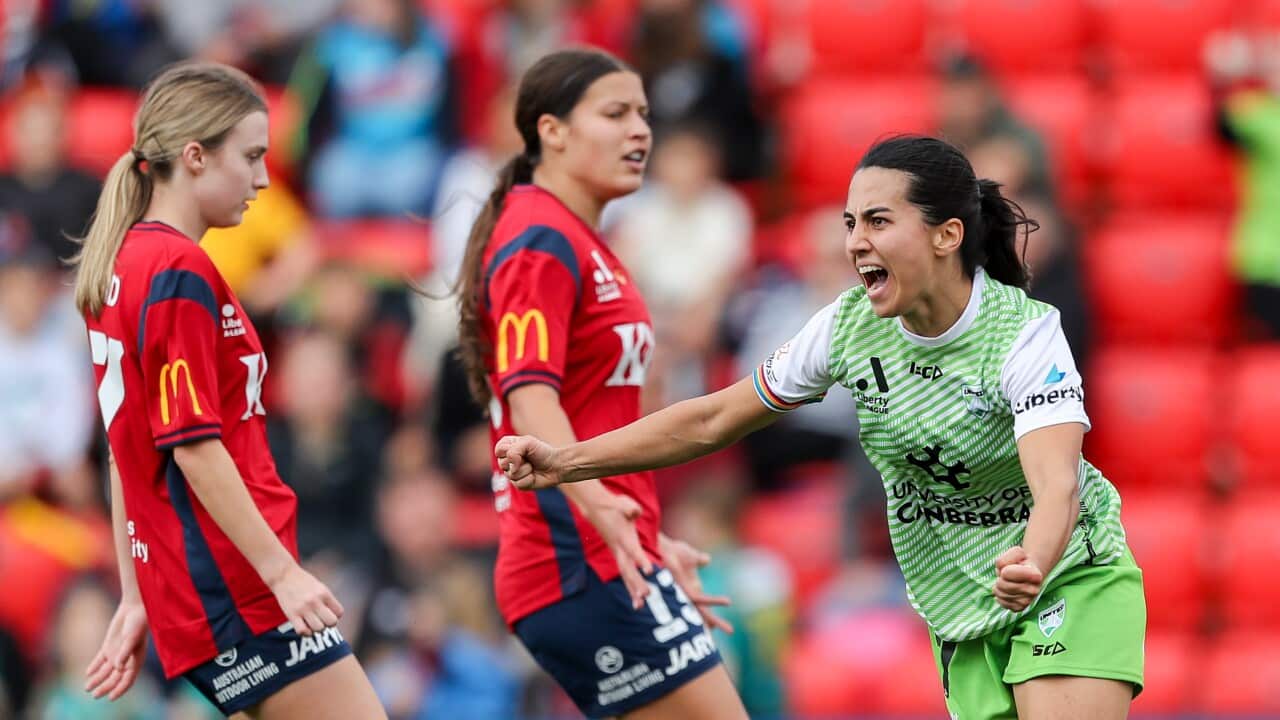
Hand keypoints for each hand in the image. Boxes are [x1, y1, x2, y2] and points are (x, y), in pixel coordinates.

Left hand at [85, 601, 147, 700]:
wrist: (134, 608)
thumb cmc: (137, 622)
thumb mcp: (132, 637)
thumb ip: (125, 653)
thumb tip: (118, 668)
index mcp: (136, 660)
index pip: (128, 679)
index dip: (120, 689)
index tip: (111, 698)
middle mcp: (126, 659)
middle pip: (115, 678)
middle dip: (105, 687)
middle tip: (94, 695)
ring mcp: (117, 653)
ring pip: (106, 671)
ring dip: (97, 679)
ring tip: (87, 688)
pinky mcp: (109, 646)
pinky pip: (100, 660)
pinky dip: (94, 667)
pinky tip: (87, 673)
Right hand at [267, 562, 343, 634]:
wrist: (284, 575)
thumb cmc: (303, 582)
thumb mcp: (320, 586)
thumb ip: (327, 599)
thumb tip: (334, 615)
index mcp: (324, 593)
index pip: (339, 612)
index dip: (336, 615)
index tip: (329, 613)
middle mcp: (315, 601)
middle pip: (332, 622)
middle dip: (328, 624)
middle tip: (322, 620)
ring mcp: (303, 608)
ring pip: (318, 629)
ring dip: (317, 629)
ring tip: (313, 623)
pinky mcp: (291, 614)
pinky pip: (302, 631)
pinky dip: (305, 633)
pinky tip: (305, 627)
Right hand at [496, 435, 563, 489]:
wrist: (556, 465)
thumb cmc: (542, 451)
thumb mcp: (527, 442)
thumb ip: (513, 450)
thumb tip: (511, 467)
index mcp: (508, 447)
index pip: (498, 450)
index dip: (508, 451)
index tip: (521, 449)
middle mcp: (508, 461)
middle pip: (502, 463)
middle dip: (519, 461)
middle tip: (529, 459)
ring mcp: (512, 473)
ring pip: (510, 475)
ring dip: (525, 470)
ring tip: (532, 467)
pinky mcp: (518, 484)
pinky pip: (518, 484)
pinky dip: (529, 479)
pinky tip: (534, 476)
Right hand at [584, 493, 653, 609]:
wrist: (597, 509)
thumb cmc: (614, 506)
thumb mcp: (624, 503)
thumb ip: (630, 508)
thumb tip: (634, 512)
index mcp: (623, 537)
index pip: (633, 550)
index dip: (641, 560)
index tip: (650, 571)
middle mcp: (619, 548)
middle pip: (628, 569)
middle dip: (637, 582)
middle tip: (648, 595)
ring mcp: (617, 554)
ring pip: (625, 576)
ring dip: (633, 590)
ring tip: (640, 606)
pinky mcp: (618, 557)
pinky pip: (625, 575)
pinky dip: (630, 588)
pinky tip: (637, 602)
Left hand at [659, 534, 733, 633]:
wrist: (661, 547)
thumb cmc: (672, 551)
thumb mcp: (689, 556)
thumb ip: (698, 559)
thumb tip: (706, 560)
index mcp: (691, 590)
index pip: (703, 607)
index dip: (708, 618)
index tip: (715, 627)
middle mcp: (688, 595)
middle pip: (702, 614)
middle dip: (712, 624)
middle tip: (726, 634)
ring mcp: (686, 594)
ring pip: (701, 612)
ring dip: (714, 620)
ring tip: (727, 629)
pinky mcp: (684, 588)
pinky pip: (701, 598)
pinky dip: (713, 601)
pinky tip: (727, 602)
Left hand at [993, 546, 1043, 611]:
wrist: (1030, 573)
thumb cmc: (1020, 562)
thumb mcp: (1015, 553)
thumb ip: (1005, 559)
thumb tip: (1002, 574)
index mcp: (1035, 576)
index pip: (1006, 573)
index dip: (1004, 567)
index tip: (1012, 566)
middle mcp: (1034, 591)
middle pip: (1001, 584)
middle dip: (1001, 577)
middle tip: (1009, 575)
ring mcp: (1027, 602)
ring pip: (999, 594)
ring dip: (999, 586)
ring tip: (1009, 582)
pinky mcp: (1019, 608)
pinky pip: (1000, 602)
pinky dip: (1000, 595)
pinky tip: (1008, 591)